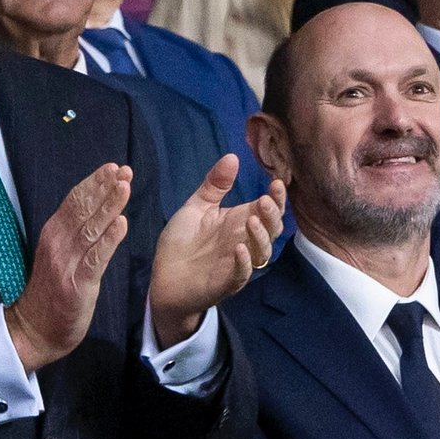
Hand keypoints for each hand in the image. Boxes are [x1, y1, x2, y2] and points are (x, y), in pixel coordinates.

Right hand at [5, 164, 129, 372]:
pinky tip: (121, 225)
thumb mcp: (59, 253)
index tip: (113, 167)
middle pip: (82, 209)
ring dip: (108, 206)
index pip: (74, 201)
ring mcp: (66, 264)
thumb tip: (97, 206)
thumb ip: (75, 231)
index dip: (94, 182)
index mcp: (53, 233)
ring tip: (124, 187)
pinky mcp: (77, 284)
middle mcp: (57, 243)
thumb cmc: (53, 289)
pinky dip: (108, 240)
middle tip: (124, 169)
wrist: (35, 329)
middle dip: (104, 187)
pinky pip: (95, 259)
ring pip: (90, 229)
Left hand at [149, 155, 286, 348]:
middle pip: (272, 229)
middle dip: (272, 214)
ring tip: (251, 221)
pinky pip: (241, 273)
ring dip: (260, 236)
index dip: (276, 197)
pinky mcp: (226, 282)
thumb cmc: (182, 243)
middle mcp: (244, 241)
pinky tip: (239, 249)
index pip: (267, 209)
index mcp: (239, 222)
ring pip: (262, 252)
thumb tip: (232, 156)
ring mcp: (238, 263)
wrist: (163, 277)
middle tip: (265, 200)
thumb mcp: (197, 207)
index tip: (276, 182)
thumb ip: (214, 185)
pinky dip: (244, 263)